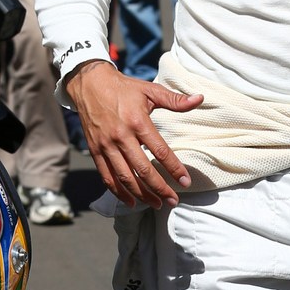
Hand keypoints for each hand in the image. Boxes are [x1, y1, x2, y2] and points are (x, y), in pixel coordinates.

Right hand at [67, 61, 203, 207]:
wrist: (90, 84)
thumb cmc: (124, 88)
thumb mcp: (150, 90)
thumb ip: (175, 99)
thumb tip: (200, 98)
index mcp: (138, 121)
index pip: (160, 150)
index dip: (174, 168)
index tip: (185, 182)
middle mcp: (121, 136)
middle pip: (143, 170)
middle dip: (160, 188)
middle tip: (173, 200)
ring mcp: (106, 145)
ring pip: (124, 177)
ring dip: (141, 195)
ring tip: (157, 204)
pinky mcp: (95, 151)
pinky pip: (107, 176)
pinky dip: (118, 192)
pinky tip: (131, 202)